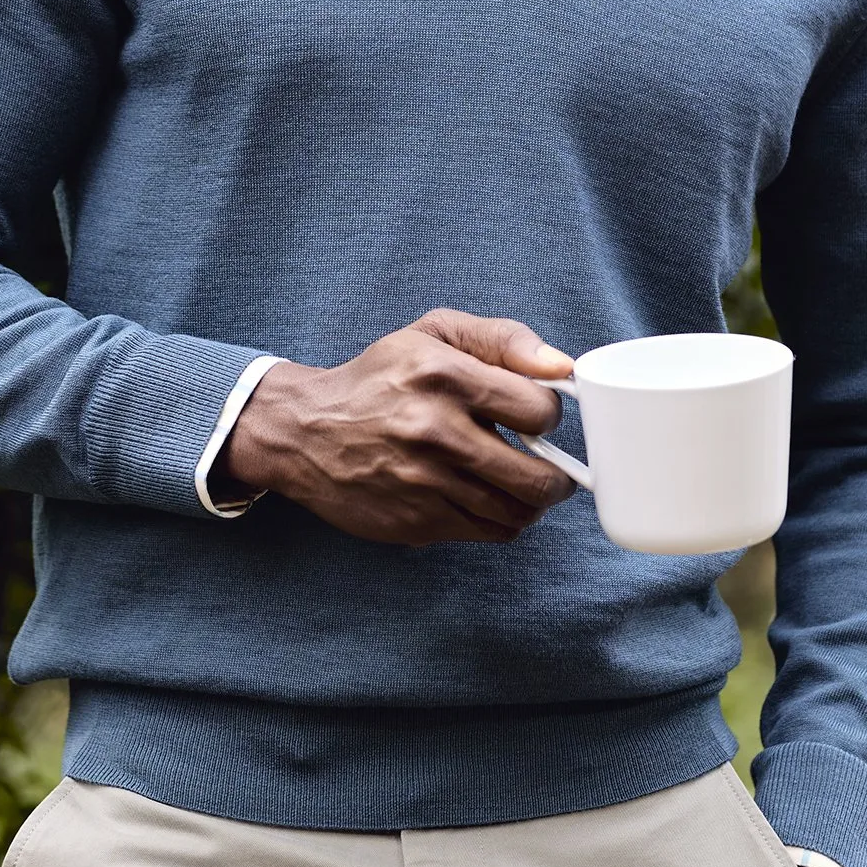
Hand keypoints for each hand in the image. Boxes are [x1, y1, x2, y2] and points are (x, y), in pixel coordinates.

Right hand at [217, 309, 577, 544]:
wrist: (305, 431)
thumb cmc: (380, 379)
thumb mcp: (434, 333)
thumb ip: (503, 340)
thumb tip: (561, 367)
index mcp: (444, 376)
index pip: (539, 411)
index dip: (549, 415)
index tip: (536, 417)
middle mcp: (434, 432)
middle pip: (537, 479)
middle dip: (556, 477)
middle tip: (549, 467)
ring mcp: (424, 483)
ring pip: (516, 514)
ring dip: (529, 502)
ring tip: (518, 484)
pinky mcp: (415, 523)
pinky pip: (487, 533)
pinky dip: (500, 521)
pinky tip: (486, 499)